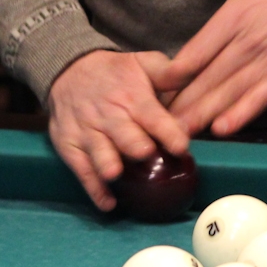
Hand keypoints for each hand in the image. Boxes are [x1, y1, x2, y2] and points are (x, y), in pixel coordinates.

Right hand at [47, 49, 191, 211]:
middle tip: (147, 154)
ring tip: (116, 174)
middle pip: (123, 133)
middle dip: (135, 145)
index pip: (151, 115)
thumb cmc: (116, 74)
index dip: (166, 131)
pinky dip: (93, 188)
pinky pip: (81, 170)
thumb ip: (170, 72)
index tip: (181, 146)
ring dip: (107, 162)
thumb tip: (197, 67)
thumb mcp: (142, 63)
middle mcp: (108, 115)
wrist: (69, 70)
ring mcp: (87, 132)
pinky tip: (107, 203)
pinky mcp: (70, 146)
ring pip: (98, 150)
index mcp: (131, 96)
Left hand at [154, 0, 266, 138]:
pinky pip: (261, 98)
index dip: (174, 71)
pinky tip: (223, 129)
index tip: (157, 84)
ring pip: (229, 93)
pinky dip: (241, 115)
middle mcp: (249, 42)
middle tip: (159, 122)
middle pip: (207, 78)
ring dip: (203, 114)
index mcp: (236, 14)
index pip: (196, 50)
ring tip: (181, 133)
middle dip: (182, 102)